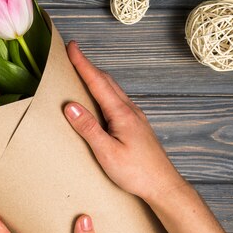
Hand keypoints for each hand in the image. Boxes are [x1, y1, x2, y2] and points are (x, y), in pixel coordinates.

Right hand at [63, 41, 186, 202]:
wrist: (163, 186)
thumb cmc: (136, 172)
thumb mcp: (106, 152)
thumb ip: (88, 127)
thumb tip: (70, 105)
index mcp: (121, 113)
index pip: (97, 82)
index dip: (82, 63)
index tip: (71, 47)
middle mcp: (130, 110)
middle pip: (106, 80)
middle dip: (88, 65)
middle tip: (73, 53)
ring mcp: (135, 117)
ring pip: (113, 89)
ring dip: (97, 77)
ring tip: (83, 71)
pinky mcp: (136, 125)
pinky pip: (117, 99)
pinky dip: (105, 90)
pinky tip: (101, 97)